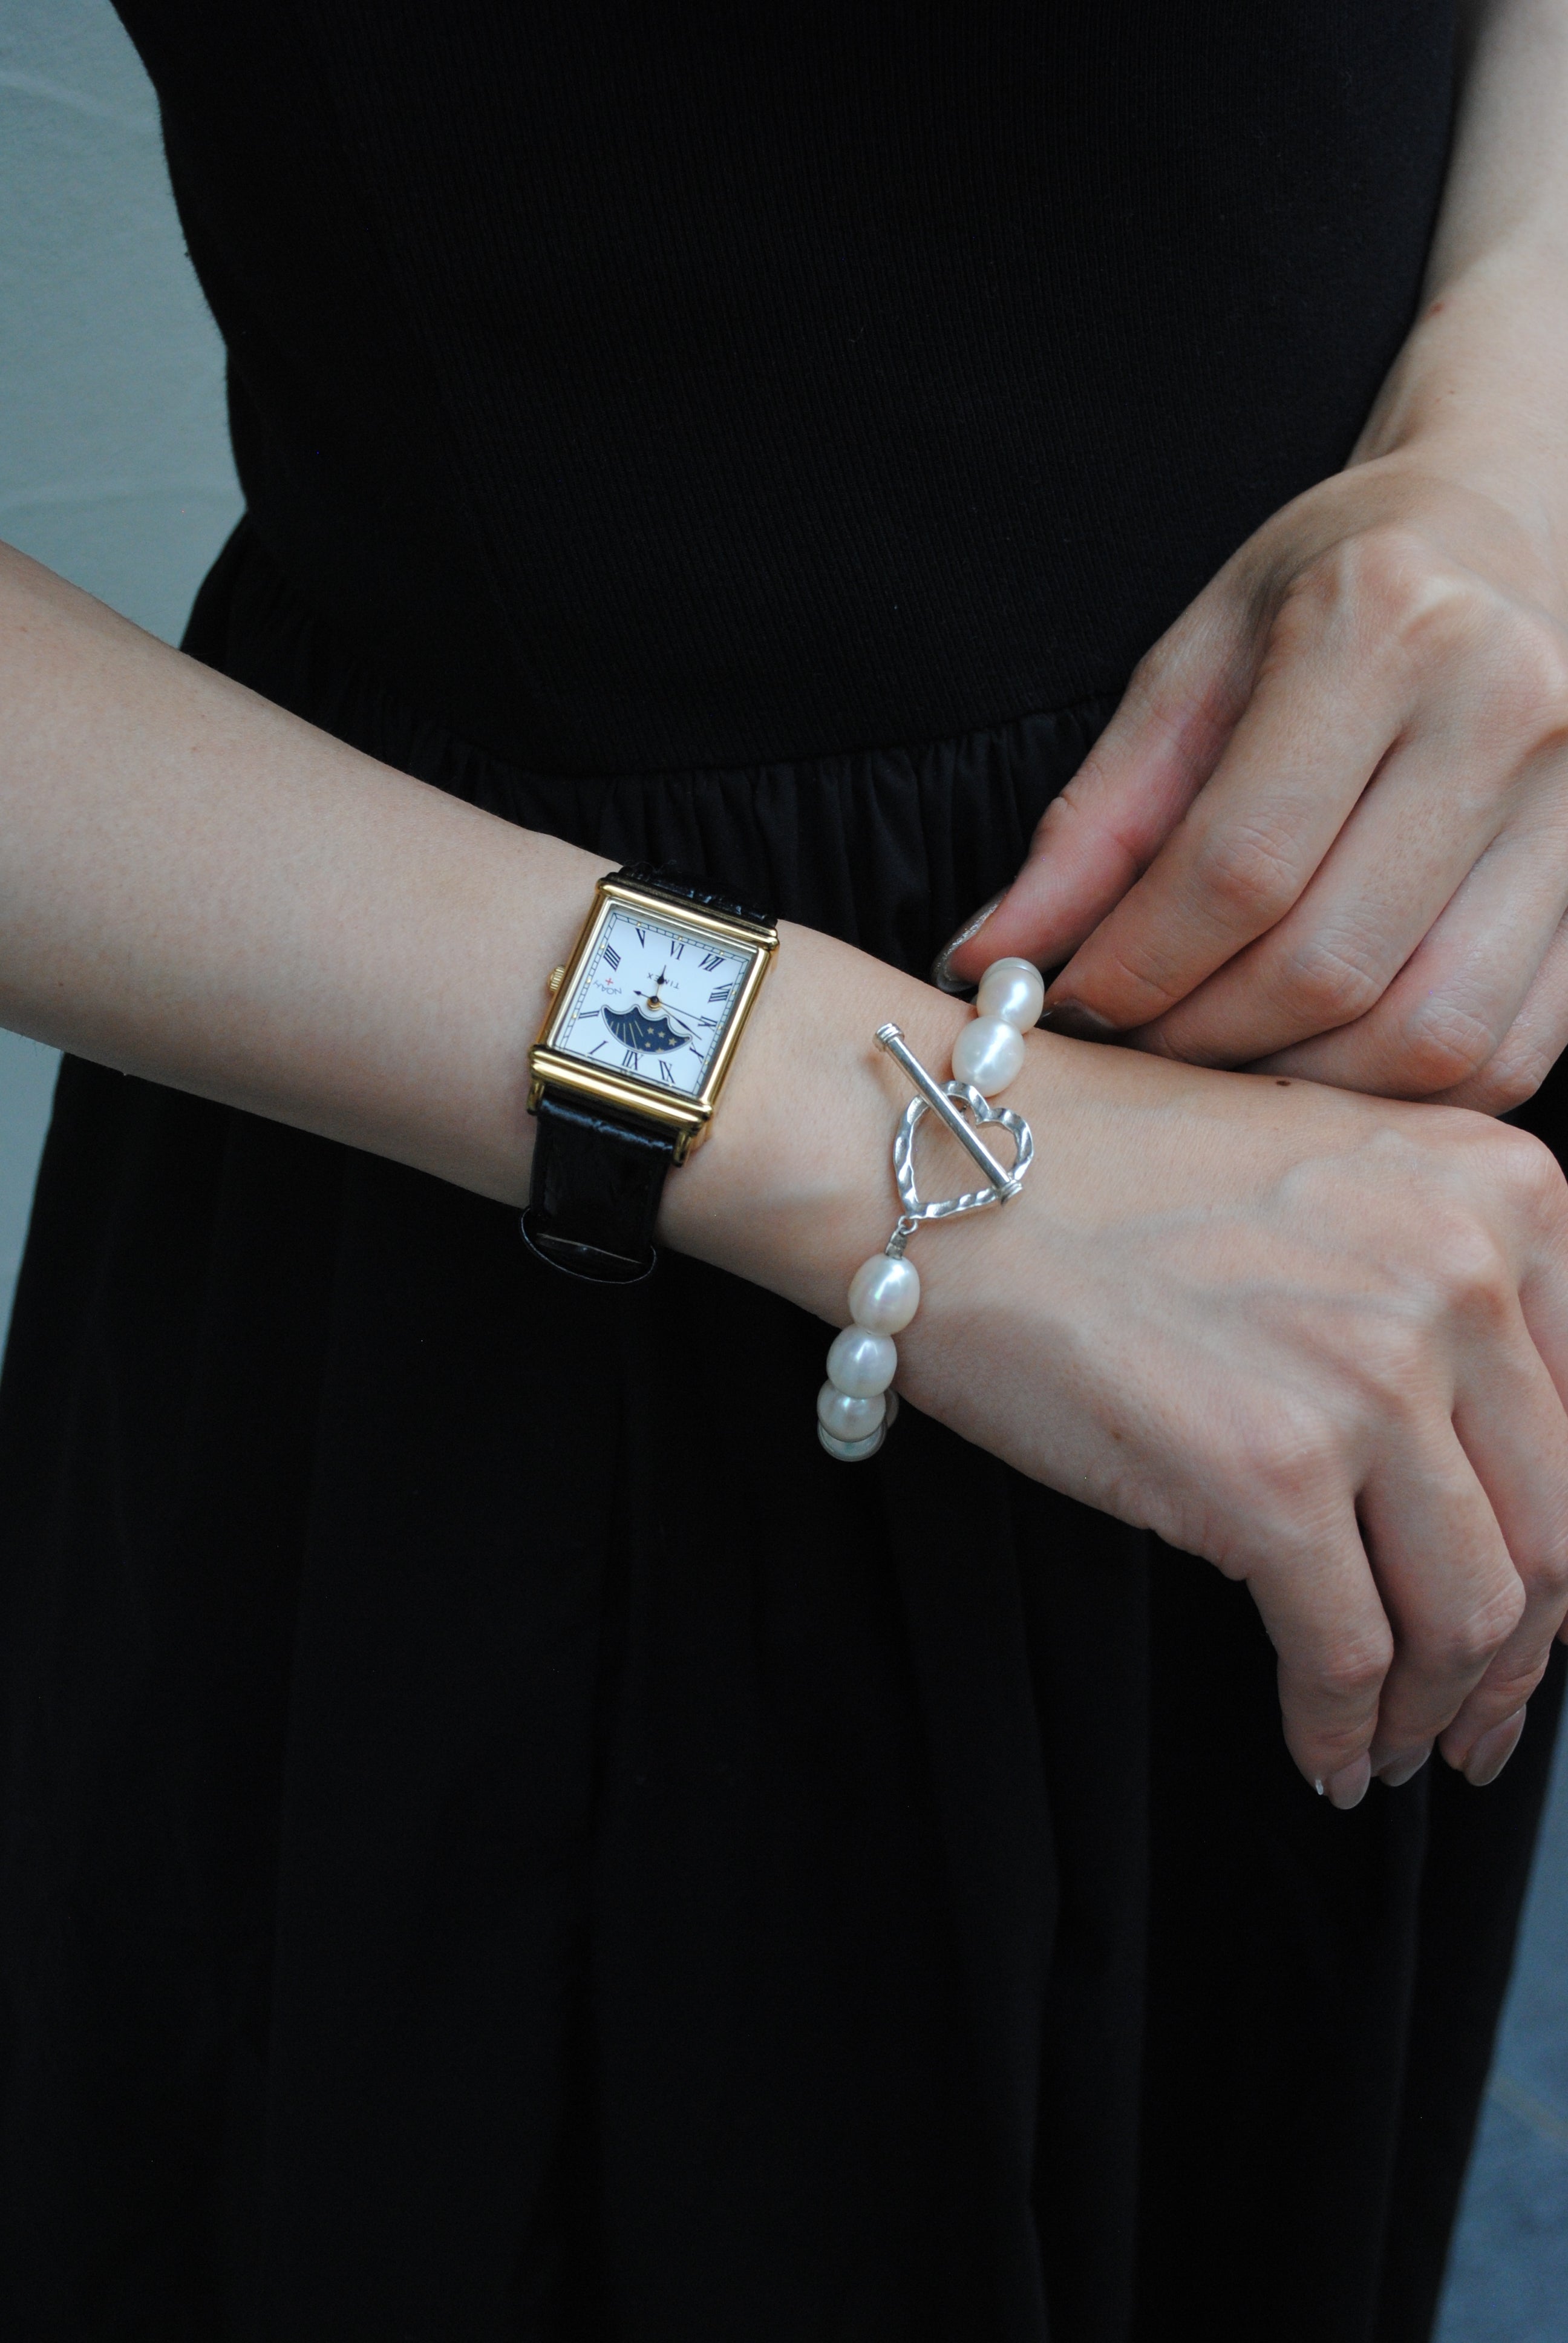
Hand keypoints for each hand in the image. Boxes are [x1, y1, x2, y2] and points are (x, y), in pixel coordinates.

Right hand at [674, 965, 1567, 1802]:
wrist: (937, 1163)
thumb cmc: (1096, 1168)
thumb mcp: (1328, 1172)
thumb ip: (1433, 1280)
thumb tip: (1479, 1466)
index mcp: (1504, 1188)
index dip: (1563, 1554)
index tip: (1530, 1618)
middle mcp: (1465, 1272)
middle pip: (1553, 1531)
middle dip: (1517, 1658)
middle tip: (1474, 1720)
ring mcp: (1372, 1373)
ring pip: (1470, 1611)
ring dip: (1438, 1708)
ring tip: (1394, 1749)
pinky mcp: (1268, 1471)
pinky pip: (1346, 1652)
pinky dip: (1341, 1726)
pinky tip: (1319, 1751)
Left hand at [946, 458, 1567, 1112]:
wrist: (1517, 530)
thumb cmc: (1339, 592)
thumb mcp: (1197, 661)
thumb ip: (1096, 818)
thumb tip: (988, 957)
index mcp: (1388, 629)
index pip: (1240, 866)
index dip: (1134, 966)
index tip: (1066, 1003)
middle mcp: (1510, 713)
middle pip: (1329, 963)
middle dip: (1200, 1037)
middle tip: (1134, 1041)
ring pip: (1428, 1032)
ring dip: (1301, 1083)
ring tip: (1223, 1055)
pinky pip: (1510, 1052)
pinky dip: (1402, 1092)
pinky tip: (1326, 1059)